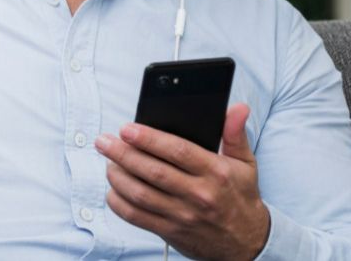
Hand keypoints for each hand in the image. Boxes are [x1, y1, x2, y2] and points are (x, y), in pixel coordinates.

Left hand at [97, 103, 269, 259]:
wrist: (246, 242)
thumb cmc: (240, 196)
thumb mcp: (244, 164)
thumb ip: (234, 134)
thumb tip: (238, 107)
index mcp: (216, 173)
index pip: (178, 151)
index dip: (149, 139)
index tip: (126, 128)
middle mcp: (199, 194)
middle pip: (153, 171)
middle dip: (123, 153)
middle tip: (104, 141)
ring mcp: (183, 215)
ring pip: (140, 194)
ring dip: (118, 176)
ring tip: (108, 162)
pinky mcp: (171, 232)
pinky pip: (136, 216)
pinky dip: (118, 202)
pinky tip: (113, 189)